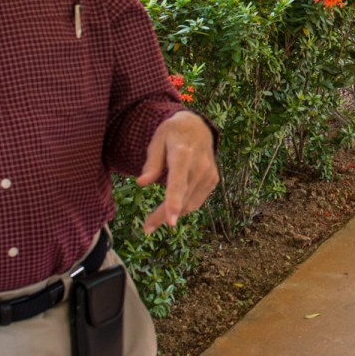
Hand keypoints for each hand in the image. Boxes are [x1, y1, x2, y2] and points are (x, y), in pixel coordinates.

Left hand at [137, 111, 218, 233]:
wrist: (198, 127)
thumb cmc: (173, 133)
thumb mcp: (157, 140)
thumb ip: (151, 162)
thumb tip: (141, 183)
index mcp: (183, 154)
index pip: (178, 183)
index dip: (173, 203)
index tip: (170, 222)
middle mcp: (200, 166)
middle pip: (182, 199)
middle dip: (164, 216)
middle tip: (147, 228)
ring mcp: (209, 174)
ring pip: (190, 204)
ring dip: (173, 214)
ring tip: (155, 220)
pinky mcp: (213, 180)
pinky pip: (197, 200)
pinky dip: (184, 206)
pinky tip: (172, 205)